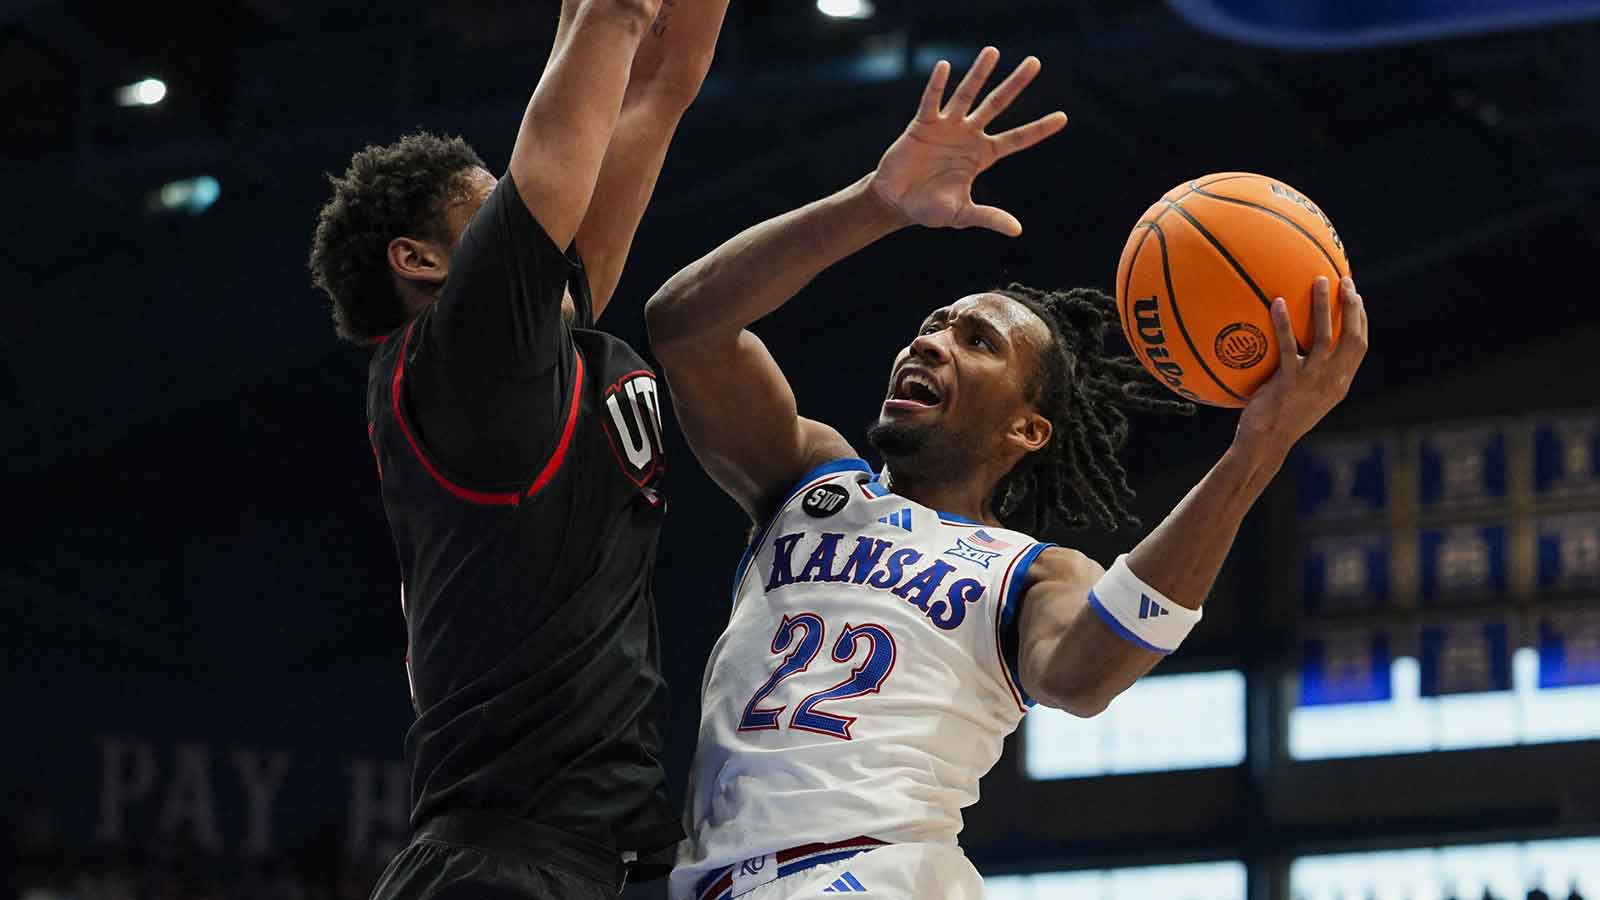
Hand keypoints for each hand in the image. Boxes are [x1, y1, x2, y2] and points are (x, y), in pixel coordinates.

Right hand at [869, 47, 1068, 235]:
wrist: (896, 202)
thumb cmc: (929, 209)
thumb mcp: (961, 215)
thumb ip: (988, 217)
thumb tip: (1017, 230)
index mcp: (982, 156)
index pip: (1017, 139)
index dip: (1039, 129)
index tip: (1063, 118)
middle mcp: (968, 136)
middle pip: (997, 104)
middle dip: (1015, 84)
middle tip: (1035, 62)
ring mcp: (947, 127)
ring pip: (967, 94)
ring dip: (979, 74)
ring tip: (993, 51)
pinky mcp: (923, 124)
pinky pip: (932, 101)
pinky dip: (937, 85)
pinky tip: (945, 66)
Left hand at [1236, 276, 1369, 453]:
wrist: (1266, 443)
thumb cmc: (1280, 419)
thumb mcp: (1304, 396)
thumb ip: (1310, 373)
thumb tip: (1300, 348)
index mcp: (1340, 383)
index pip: (1359, 346)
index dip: (1361, 319)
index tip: (1356, 296)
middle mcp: (1333, 381)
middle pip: (1353, 337)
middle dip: (1352, 306)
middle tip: (1345, 281)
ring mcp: (1312, 381)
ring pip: (1325, 337)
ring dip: (1324, 306)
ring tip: (1319, 281)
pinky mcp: (1289, 383)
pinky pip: (1288, 347)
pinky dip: (1284, 323)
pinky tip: (1277, 302)